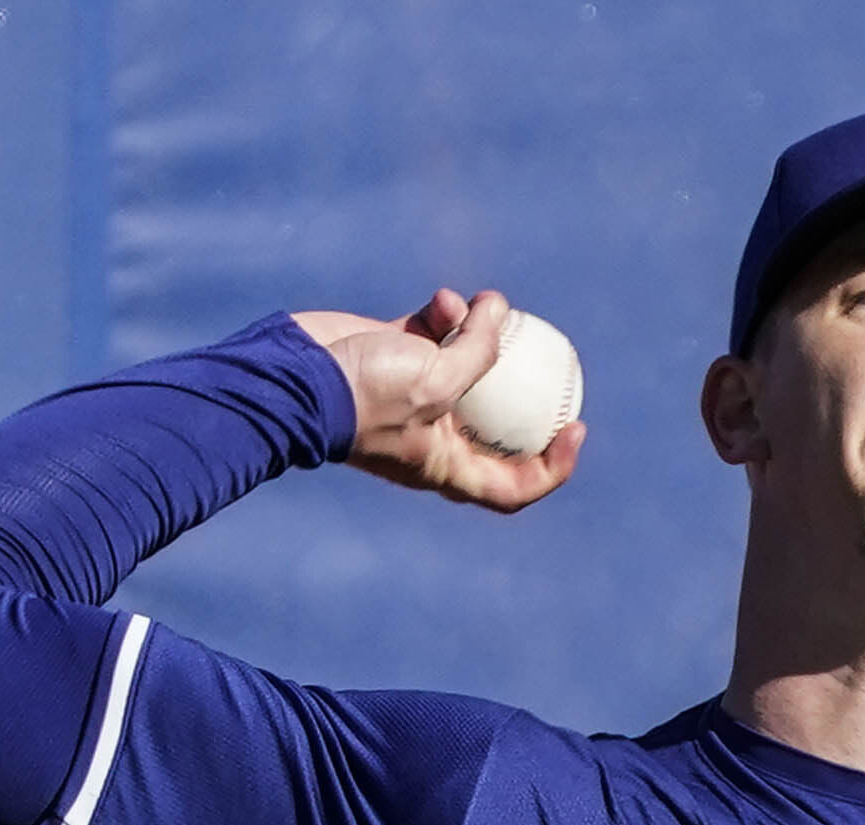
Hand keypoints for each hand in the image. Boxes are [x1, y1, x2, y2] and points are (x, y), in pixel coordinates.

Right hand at [294, 288, 583, 511]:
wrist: (291, 373)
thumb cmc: (362, 393)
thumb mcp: (434, 380)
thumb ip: (477, 351)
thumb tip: (501, 311)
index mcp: (446, 466)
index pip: (511, 487)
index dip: (552, 468)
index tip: (574, 429)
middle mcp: (433, 436)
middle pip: (497, 423)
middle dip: (525, 391)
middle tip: (552, 358)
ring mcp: (412, 394)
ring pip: (467, 366)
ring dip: (481, 334)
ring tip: (480, 304)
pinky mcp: (392, 354)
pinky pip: (433, 334)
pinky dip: (446, 316)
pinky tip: (446, 297)